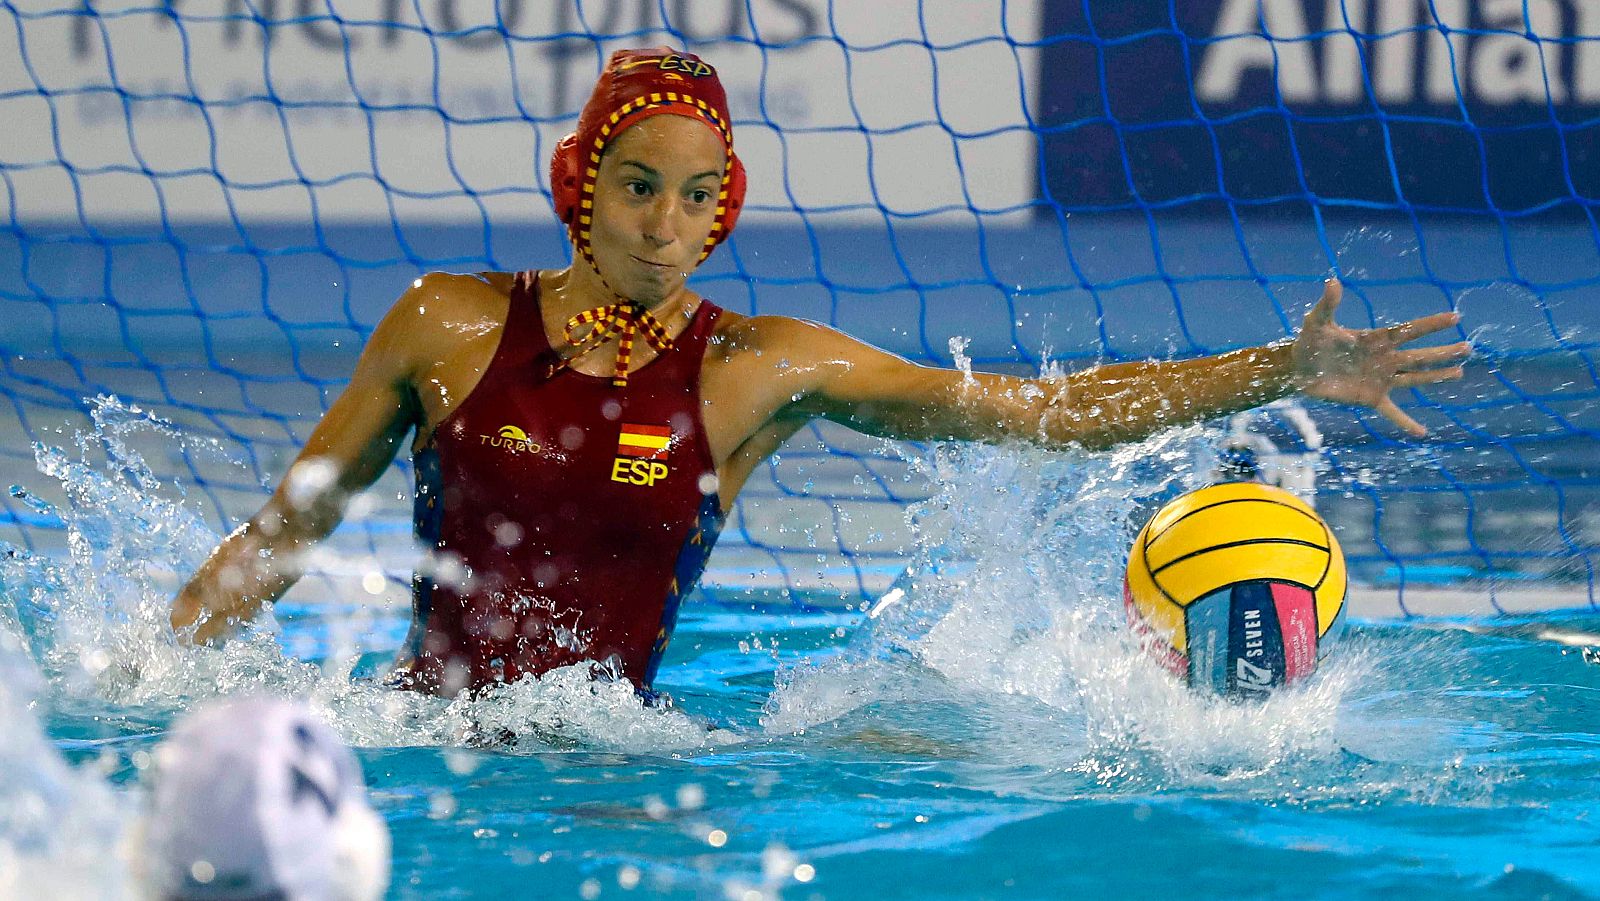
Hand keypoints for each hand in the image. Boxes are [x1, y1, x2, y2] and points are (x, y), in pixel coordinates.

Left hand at [1290, 278, 1470, 436]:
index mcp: (1376, 339)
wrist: (1298, 369)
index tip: (1454, 317)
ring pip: (1414, 378)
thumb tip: (1332, 280)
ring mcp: (1380, 379)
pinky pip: (1392, 413)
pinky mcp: (1370, 398)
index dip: (1430, 324)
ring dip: (1435, 377)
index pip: (1409, 330)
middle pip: (1419, 355)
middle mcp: (1384, 358)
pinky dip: (1406, 423)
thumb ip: (1328, 304)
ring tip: (1459, 372)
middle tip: (1468, 348)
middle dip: (1443, 352)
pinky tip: (1422, 433)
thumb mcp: (1317, 322)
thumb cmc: (1309, 342)